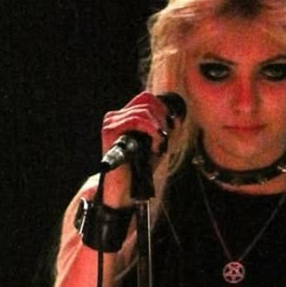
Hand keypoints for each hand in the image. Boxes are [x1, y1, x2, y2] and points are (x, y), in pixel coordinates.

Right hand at [99, 91, 174, 205]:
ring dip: (157, 128)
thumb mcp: (156, 145)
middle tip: (163, 139)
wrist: (126, 189)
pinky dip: (150, 131)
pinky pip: (135, 120)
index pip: (146, 97)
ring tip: (158, 146)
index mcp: (125, 116)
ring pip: (143, 110)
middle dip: (161, 119)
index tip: (169, 127)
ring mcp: (111, 121)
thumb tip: (176, 117)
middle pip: (146, 100)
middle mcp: (116, 115)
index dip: (162, 108)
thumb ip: (164, 130)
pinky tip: (153, 145)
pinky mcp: (109, 130)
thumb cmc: (140, 169)